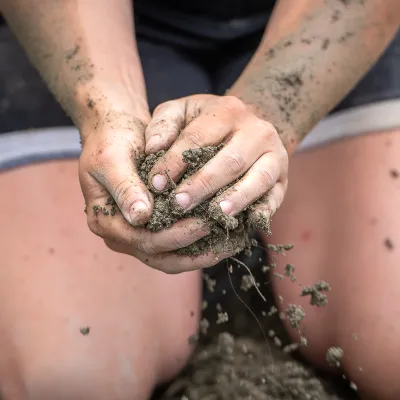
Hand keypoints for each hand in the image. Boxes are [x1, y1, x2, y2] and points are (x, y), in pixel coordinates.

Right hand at [78, 114, 224, 272]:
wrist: (114, 131)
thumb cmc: (111, 141)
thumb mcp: (113, 159)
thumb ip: (125, 188)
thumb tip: (140, 217)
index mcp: (105, 221)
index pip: (142, 239)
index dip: (173, 236)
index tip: (202, 223)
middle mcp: (120, 234)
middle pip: (158, 254)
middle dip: (191, 247)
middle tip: (221, 233)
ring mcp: (136, 234)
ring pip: (169, 257)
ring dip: (197, 254)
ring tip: (227, 245)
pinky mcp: (151, 228)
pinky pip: (174, 246)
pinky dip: (196, 245)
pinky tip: (219, 239)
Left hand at [146, 94, 287, 226]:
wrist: (248, 127)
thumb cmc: (206, 124)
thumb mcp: (182, 112)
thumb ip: (164, 124)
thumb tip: (153, 148)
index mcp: (229, 111)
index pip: (198, 138)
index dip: (175, 162)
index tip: (155, 184)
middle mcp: (257, 131)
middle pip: (230, 160)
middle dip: (202, 184)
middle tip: (179, 204)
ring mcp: (275, 155)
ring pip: (258, 178)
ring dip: (236, 198)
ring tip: (214, 214)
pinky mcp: (282, 178)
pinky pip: (276, 196)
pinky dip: (264, 210)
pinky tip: (249, 222)